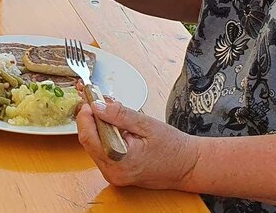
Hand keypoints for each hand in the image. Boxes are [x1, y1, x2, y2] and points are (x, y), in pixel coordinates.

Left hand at [76, 97, 197, 189]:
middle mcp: (112, 172)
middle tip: (99, 102)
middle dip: (91, 120)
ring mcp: (113, 175)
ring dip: (97, 128)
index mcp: (119, 161)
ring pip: (93, 146)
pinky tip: (115, 128)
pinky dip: (104, 138)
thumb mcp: (146, 124)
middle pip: (88, 141)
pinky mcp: (116, 174)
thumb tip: (98, 106)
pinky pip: (102, 152)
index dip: (86, 116)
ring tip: (111, 114)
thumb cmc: (173, 148)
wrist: (189, 167)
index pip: (89, 136)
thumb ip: (120, 115)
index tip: (90, 100)